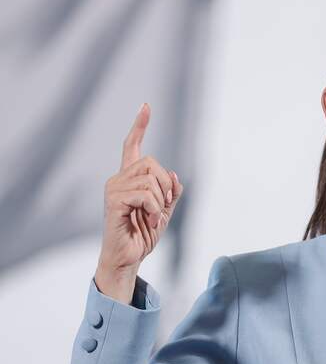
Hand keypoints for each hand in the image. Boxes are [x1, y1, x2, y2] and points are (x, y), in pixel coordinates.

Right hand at [94, 104, 183, 302]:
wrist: (129, 257)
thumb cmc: (143, 234)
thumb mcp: (165, 211)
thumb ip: (170, 192)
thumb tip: (174, 175)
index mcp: (130, 179)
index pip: (132, 146)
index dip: (139, 125)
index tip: (146, 106)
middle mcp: (119, 179)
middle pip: (151, 162)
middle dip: (165, 185)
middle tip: (163, 206)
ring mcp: (114, 188)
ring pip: (150, 179)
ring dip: (161, 201)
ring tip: (155, 217)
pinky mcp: (114, 201)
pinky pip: (145, 194)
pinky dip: (155, 209)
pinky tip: (151, 221)